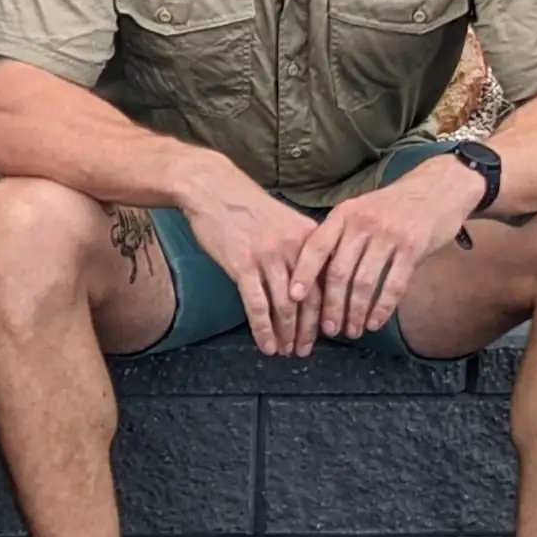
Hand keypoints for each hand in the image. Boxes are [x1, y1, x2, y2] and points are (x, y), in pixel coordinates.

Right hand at [182, 164, 321, 356]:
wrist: (210, 186)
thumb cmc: (244, 203)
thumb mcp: (283, 219)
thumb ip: (299, 247)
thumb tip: (309, 283)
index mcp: (307, 236)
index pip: (326, 283)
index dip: (326, 312)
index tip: (325, 332)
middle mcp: (292, 248)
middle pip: (310, 300)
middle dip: (308, 330)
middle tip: (305, 350)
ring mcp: (267, 256)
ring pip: (285, 307)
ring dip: (287, 335)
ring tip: (286, 350)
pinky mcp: (242, 264)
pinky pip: (257, 306)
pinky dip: (263, 330)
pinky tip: (266, 345)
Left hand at [290, 159, 480, 341]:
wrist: (435, 189)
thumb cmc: (391, 206)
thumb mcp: (360, 210)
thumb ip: (341, 236)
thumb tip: (317, 275)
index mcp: (343, 214)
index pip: (316, 245)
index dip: (303, 272)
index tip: (292, 297)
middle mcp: (362, 224)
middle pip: (339, 271)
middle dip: (331, 304)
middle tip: (328, 329)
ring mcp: (388, 236)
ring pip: (364, 282)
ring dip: (355, 311)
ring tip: (351, 330)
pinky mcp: (413, 249)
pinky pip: (394, 285)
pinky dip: (382, 308)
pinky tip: (375, 323)